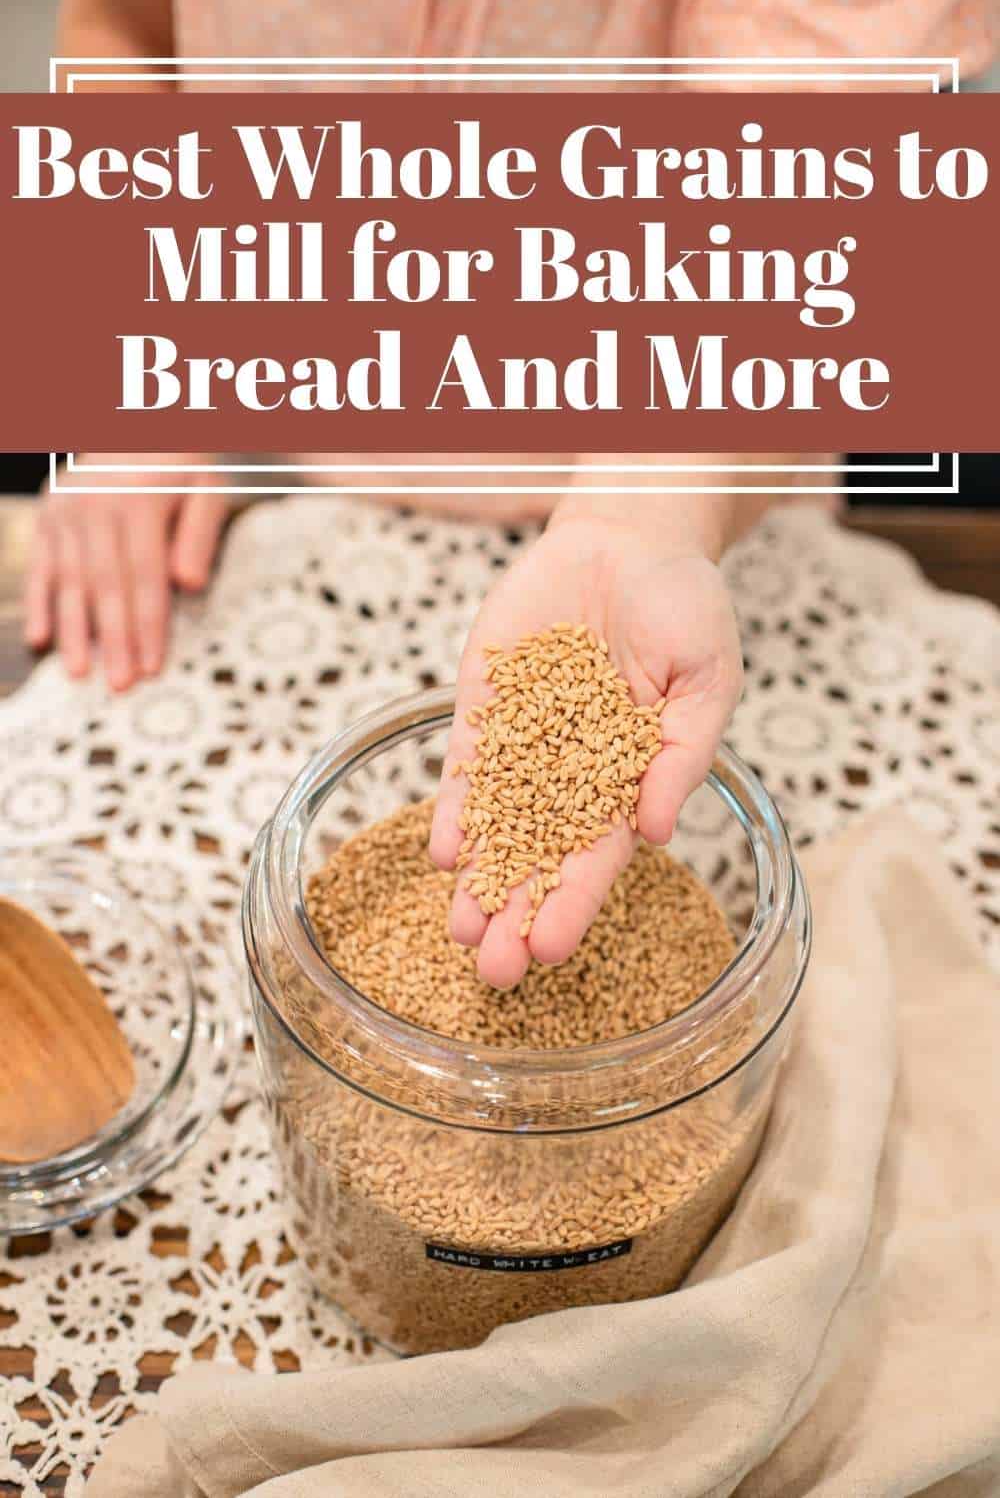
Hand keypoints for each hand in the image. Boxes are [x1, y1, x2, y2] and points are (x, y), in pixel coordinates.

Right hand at [24, 458, 228, 690]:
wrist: (137, 419)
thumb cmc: (183, 463)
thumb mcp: (207, 487)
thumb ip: (200, 534)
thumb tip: (190, 587)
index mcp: (138, 502)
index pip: (145, 578)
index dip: (150, 626)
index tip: (154, 667)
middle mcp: (95, 507)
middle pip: (106, 586)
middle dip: (114, 640)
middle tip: (120, 686)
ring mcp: (65, 511)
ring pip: (69, 581)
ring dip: (74, 631)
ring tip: (80, 674)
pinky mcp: (47, 515)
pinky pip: (40, 566)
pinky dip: (39, 604)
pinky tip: (41, 640)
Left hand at [430, 504, 743, 988]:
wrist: (629, 534)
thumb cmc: (684, 606)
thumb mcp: (707, 680)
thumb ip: (682, 756)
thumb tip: (659, 832)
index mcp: (630, 777)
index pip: (598, 856)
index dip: (574, 903)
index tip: (549, 950)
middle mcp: (572, 771)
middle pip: (538, 855)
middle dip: (515, 912)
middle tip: (492, 972)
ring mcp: (524, 740)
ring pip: (495, 824)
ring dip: (477, 878)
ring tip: (458, 933)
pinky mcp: (484, 704)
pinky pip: (466, 765)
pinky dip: (454, 808)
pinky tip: (442, 852)